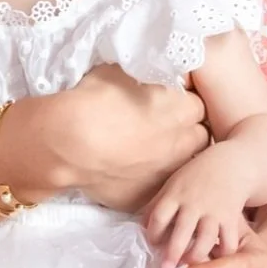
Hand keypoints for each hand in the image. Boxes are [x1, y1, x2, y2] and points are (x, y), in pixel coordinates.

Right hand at [60, 65, 207, 210]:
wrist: (68, 143)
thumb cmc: (92, 100)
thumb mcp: (120, 71)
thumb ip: (144, 76)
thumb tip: (145, 77)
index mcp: (181, 108)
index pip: (198, 103)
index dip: (181, 102)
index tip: (165, 101)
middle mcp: (182, 143)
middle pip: (198, 135)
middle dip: (184, 130)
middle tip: (158, 125)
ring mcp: (166, 173)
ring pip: (180, 164)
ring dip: (170, 156)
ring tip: (144, 149)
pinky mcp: (146, 196)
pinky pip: (153, 187)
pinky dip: (145, 179)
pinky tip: (126, 169)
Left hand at [145, 144, 245, 267]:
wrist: (230, 165)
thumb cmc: (195, 178)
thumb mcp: (172, 185)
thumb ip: (157, 205)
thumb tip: (140, 227)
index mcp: (174, 195)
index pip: (159, 217)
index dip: (153, 233)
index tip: (152, 245)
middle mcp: (194, 204)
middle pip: (181, 232)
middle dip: (172, 253)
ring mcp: (214, 212)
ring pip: (205, 240)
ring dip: (196, 255)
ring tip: (190, 264)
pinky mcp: (232, 219)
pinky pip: (228, 241)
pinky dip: (223, 253)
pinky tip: (216, 257)